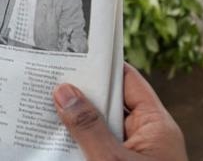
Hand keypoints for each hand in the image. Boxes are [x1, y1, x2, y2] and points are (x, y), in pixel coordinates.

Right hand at [53, 63, 187, 160]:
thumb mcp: (113, 160)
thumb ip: (89, 127)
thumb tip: (64, 92)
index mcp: (157, 126)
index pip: (128, 81)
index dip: (102, 66)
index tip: (73, 53)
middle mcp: (147, 137)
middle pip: (109, 104)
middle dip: (81, 94)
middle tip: (49, 79)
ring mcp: (133, 154)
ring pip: (99, 128)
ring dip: (75, 122)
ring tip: (45, 106)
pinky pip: (96, 148)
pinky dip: (77, 142)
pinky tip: (53, 136)